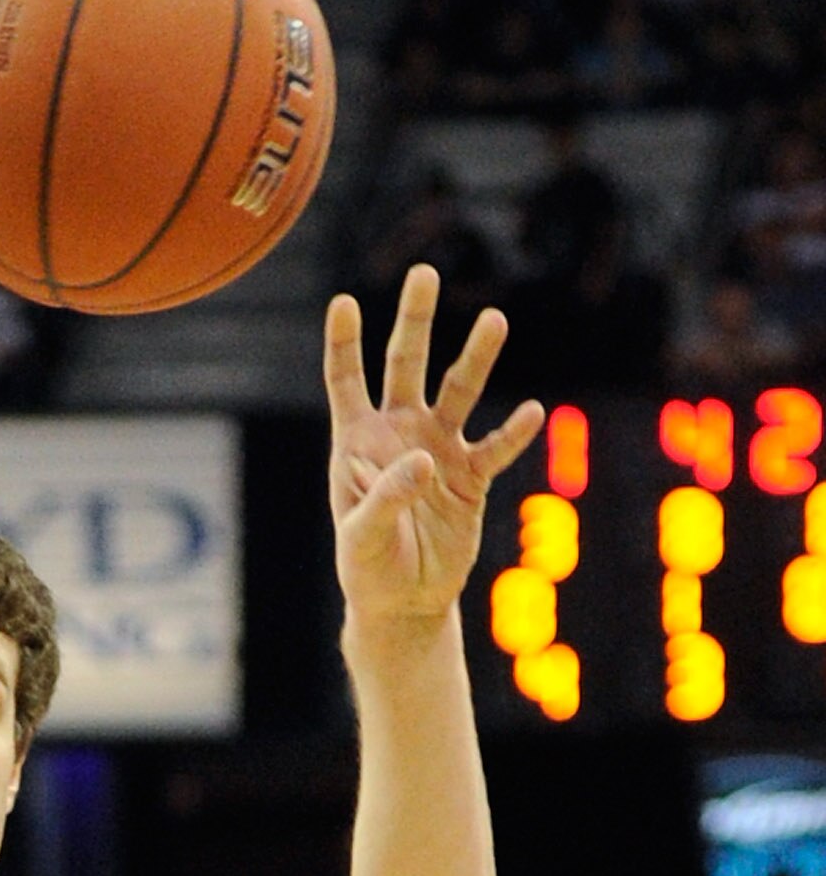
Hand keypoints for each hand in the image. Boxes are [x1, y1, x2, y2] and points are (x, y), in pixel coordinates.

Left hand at [325, 265, 542, 627]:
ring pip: (459, 391)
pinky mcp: (471, 478)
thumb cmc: (368, 567)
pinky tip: (532, 411)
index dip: (344, 344)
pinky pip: (495, 448)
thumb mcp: (362, 536)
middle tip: (424, 274)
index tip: (343, 302)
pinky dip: (513, 433)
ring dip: (476, 357)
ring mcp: (439, 449)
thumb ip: (385, 496)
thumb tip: (423, 459)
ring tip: (494, 320)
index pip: (347, 381)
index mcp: (358, 440)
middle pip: (406, 364)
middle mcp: (400, 432)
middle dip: (415, 321)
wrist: (404, 601)